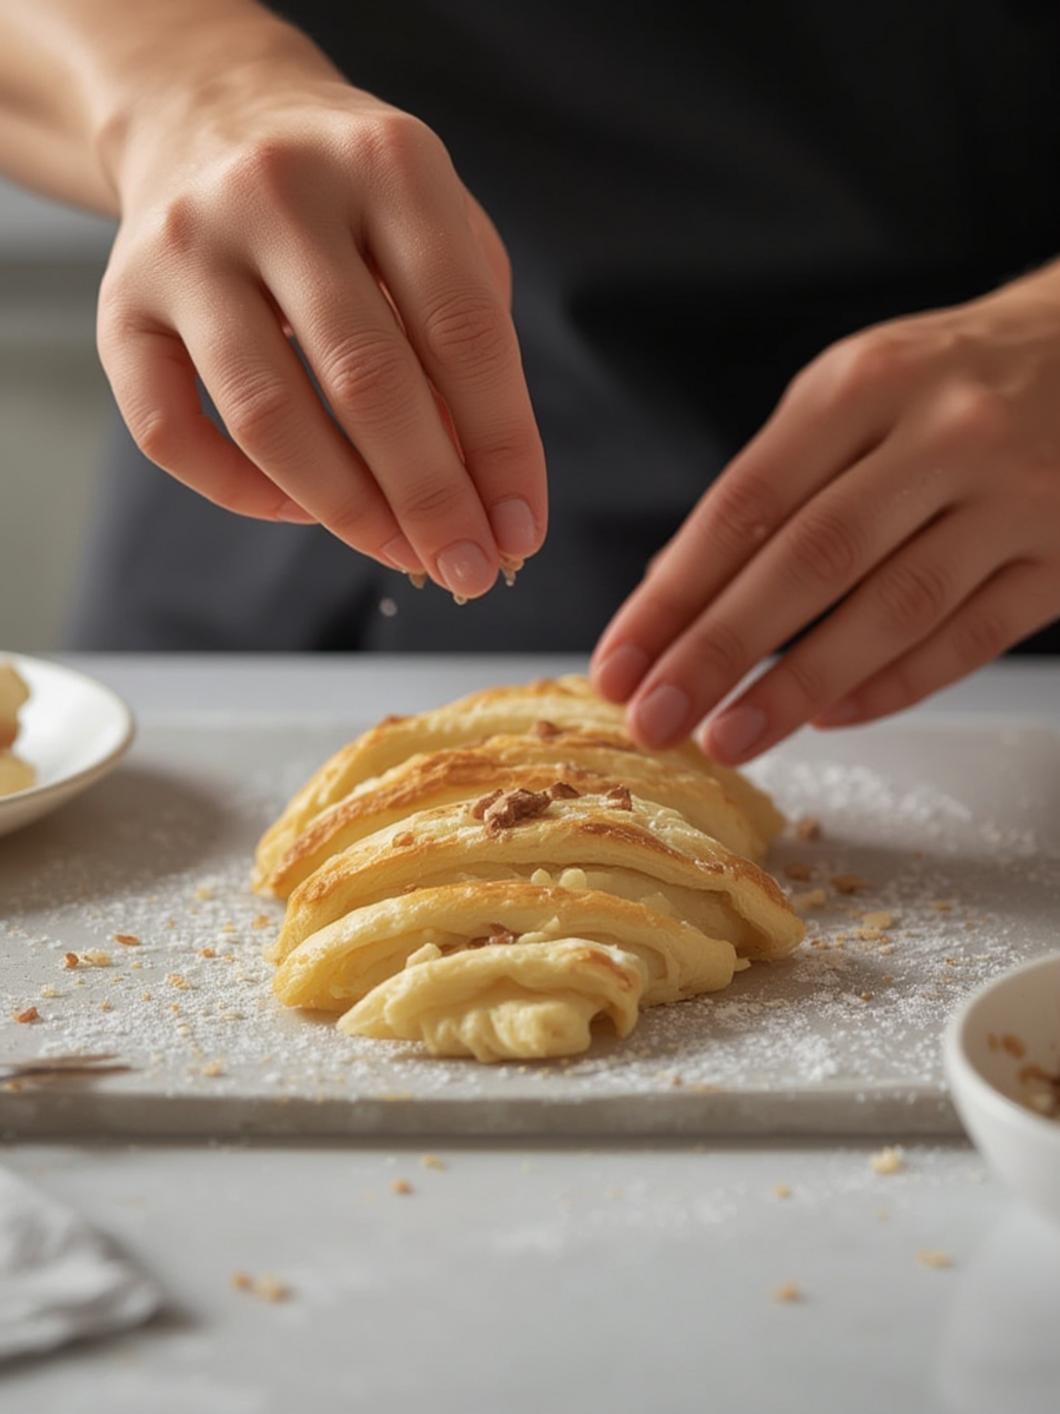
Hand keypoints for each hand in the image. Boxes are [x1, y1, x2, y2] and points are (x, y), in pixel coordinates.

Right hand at [96, 17, 545, 597]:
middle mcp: (279, 192)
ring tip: (400, 553)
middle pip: (366, 381)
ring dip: (346, 509)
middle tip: (468, 569)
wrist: (209, 112)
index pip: (461, 330)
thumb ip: (468, 349)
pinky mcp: (122, 302)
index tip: (519, 530)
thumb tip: (480, 495)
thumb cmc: (354, 201)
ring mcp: (188, 245)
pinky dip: (240, 492)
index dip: (502, 446)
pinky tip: (298, 509)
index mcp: (386, 163)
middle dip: (430, 498)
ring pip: (267, 416)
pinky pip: (170, 431)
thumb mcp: (438, 233)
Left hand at [591, 266, 1059, 759]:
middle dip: (718, 652)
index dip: (675, 595)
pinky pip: (970, 638)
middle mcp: (943, 434)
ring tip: (727, 740)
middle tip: (654, 718)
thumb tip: (674, 590)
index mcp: (865, 385)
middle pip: (812, 562)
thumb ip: (770, 485)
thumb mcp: (851, 393)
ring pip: (893, 610)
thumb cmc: (949, 379)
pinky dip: (894, 686)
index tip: (620, 661)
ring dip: (798, 687)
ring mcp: (1013, 497)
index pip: (748, 505)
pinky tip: (829, 720)